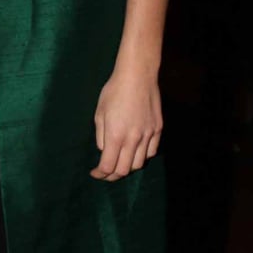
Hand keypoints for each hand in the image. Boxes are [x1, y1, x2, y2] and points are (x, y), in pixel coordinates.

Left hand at [91, 64, 162, 179]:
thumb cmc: (113, 92)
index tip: (95, 173)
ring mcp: (148, 135)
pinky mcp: (158, 130)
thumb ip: (101, 136)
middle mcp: (133, 139)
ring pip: (139, 164)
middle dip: (112, 175)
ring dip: (128, 167)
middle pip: (124, 170)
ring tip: (120, 163)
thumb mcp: (99, 113)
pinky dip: (142, 157)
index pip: (108, 166)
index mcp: (115, 136)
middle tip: (106, 173)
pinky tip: (135, 152)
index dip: (100, 174)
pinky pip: (151, 152)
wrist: (137, 76)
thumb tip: (105, 151)